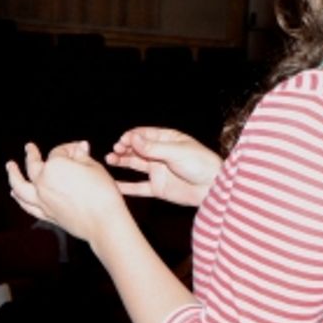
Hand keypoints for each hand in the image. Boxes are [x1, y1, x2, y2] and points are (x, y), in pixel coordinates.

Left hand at [6, 141, 127, 242]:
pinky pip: (27, 206)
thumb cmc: (102, 192)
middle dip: (31, 154)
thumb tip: (80, 147)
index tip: (80, 149)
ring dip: (13, 175)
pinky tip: (15, 194)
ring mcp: (42, 200)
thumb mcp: (94, 167)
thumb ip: (82, 156)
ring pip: (20, 187)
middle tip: (29, 148)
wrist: (104, 221)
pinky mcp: (46, 215)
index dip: (70, 148)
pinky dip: (19, 199)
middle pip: (33, 165)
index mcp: (54, 166)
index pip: (59, 152)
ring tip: (10, 167)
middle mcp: (43, 182)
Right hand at [105, 127, 221, 207]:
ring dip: (121, 162)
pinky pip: (139, 187)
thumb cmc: (201, 164)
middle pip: (136, 149)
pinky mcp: (158, 187)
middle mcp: (159, 153)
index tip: (122, 141)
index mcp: (166, 139)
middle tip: (114, 151)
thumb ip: (153, 147)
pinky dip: (126, 186)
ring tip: (109, 160)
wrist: (213, 188)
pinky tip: (114, 184)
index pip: (143, 135)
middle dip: (123, 148)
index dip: (131, 137)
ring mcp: (158, 170)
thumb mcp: (177, 152)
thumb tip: (132, 138)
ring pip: (135, 164)